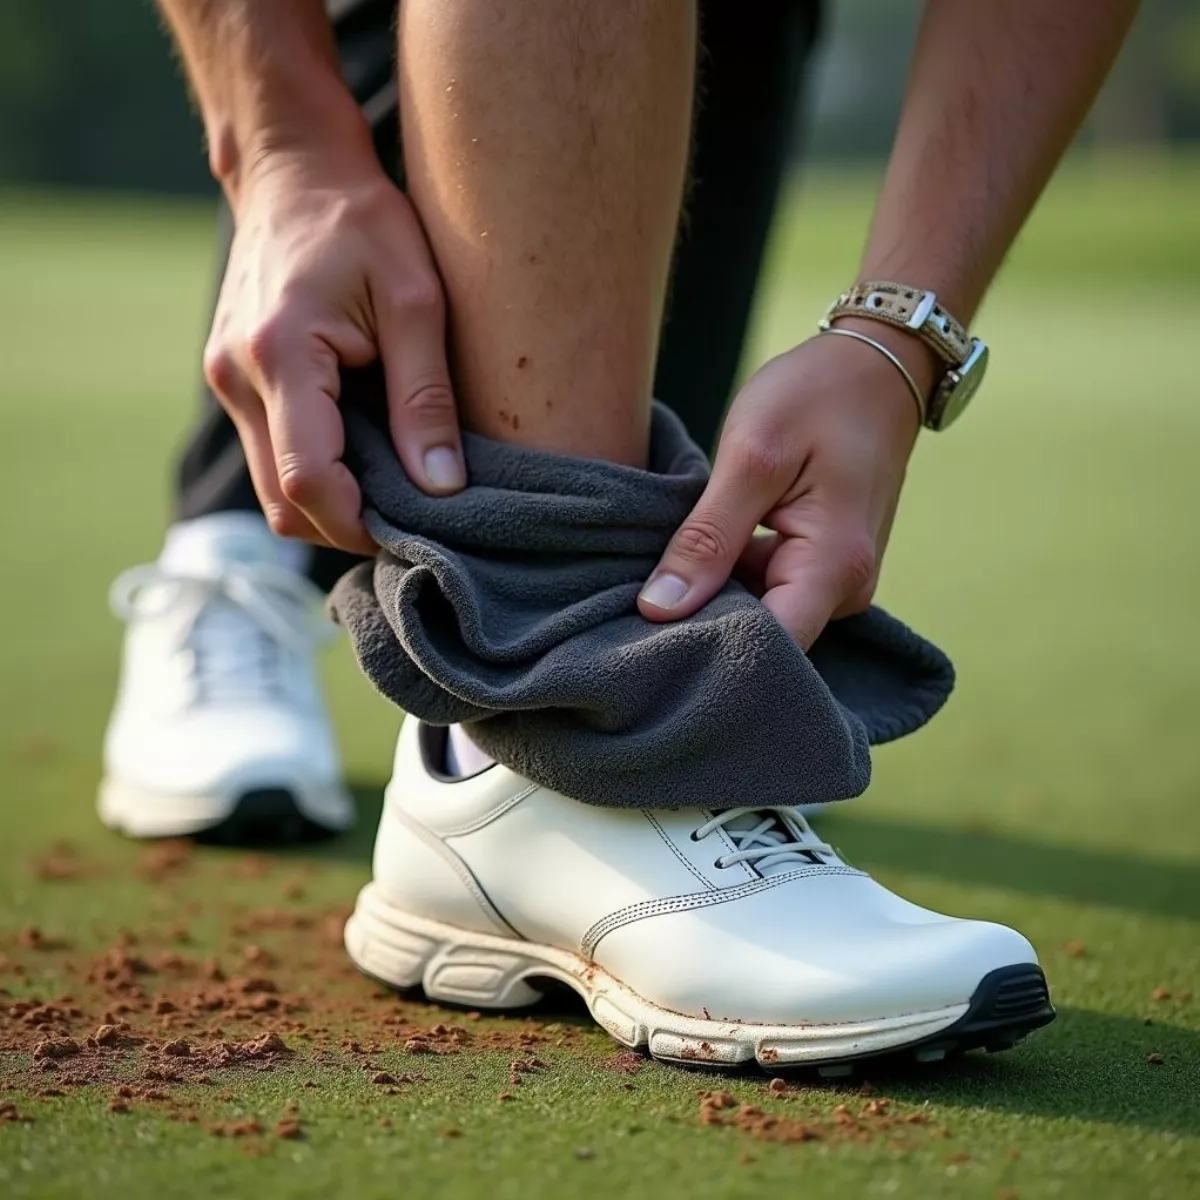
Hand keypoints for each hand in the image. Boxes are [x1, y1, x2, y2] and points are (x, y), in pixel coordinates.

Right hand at [203, 154, 464, 553]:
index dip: (359, 524)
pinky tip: (365, 459)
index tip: (414, 532)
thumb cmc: (362, 221)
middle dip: (346, 526)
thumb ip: (426, 398)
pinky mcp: (232, 380)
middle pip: (281, 502)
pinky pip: (270, 455)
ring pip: (271, 488)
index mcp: (280, 355)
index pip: (307, 480)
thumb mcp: (416, 300)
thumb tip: (442, 487)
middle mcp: (236, 375)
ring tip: (394, 490)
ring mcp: (226, 380)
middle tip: (412, 521)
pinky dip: (315, 473)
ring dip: (330, 505)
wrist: (294, 171)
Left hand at [638, 328, 932, 648]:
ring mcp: (838, 582)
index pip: (769, 651)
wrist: (876, 365)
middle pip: (763, 640)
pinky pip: (770, 592)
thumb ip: (707, 539)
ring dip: (715, 598)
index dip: (706, 654)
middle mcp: (845, 590)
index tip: (647, 643)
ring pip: (762, 616)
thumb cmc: (817, 396)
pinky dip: (733, 579)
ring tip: (662, 574)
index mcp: (834, 568)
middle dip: (702, 626)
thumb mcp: (750, 457)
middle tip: (637, 606)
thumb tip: (658, 609)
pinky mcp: (823, 569)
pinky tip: (697, 558)